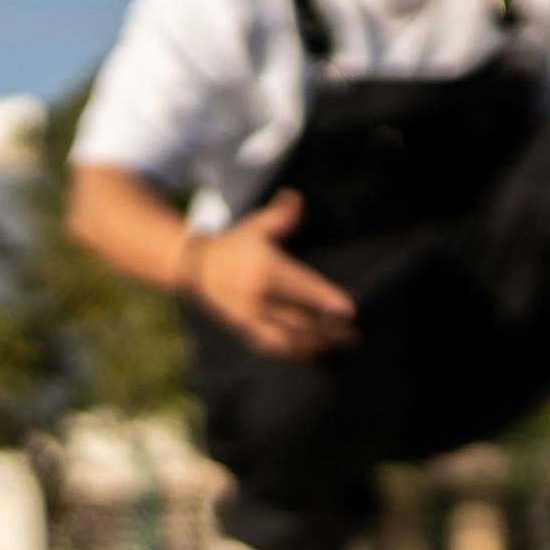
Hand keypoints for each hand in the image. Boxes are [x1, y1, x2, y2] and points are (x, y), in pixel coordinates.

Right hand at [190, 190, 356, 357]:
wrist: (195, 266)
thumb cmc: (237, 244)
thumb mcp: (256, 225)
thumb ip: (280, 216)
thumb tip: (296, 198)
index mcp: (263, 268)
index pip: (299, 286)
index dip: (324, 299)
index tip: (348, 309)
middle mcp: (256, 295)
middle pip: (297, 316)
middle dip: (327, 328)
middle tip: (354, 333)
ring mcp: (249, 316)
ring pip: (287, 336)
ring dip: (317, 343)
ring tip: (344, 343)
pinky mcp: (244, 329)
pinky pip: (273, 346)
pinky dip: (297, 352)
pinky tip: (320, 350)